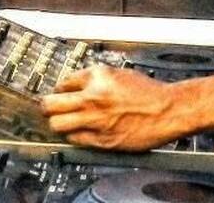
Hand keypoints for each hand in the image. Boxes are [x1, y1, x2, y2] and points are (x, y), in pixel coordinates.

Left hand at [40, 65, 180, 150]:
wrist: (166, 110)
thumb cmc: (148, 92)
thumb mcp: (119, 73)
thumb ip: (96, 78)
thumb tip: (77, 85)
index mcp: (98, 76)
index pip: (64, 82)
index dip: (59, 87)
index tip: (57, 91)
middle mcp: (93, 97)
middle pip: (51, 103)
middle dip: (46, 105)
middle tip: (47, 106)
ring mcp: (95, 120)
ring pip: (57, 124)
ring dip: (56, 122)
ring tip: (59, 121)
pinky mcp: (101, 140)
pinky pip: (74, 139)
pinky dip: (72, 135)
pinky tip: (76, 131)